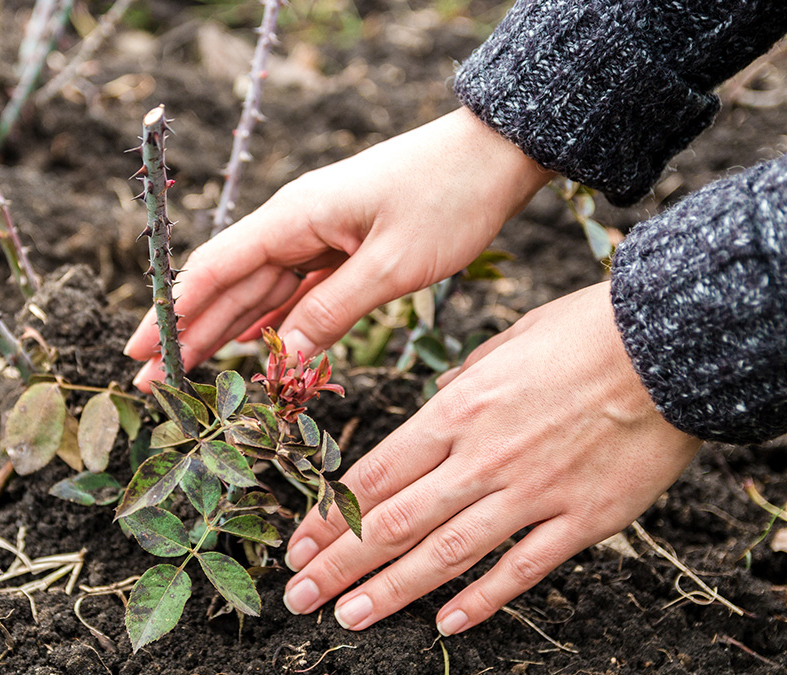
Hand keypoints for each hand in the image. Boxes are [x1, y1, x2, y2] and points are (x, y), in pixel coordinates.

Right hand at [125, 107, 552, 390]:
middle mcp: (294, 224)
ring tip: (183, 374)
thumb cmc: (448, 199)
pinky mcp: (339, 246)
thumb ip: (330, 313)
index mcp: (294, 217)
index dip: (173, 312)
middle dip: (185, 333)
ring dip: (219, 333)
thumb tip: (277, 359)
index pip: (215, 269)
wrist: (494, 154)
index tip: (139, 350)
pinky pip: (291, 291)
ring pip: (255, 292)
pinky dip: (266, 321)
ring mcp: (315, 235)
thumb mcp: (392, 265)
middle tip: (149, 381)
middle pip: (226, 285)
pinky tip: (245, 347)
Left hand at [281, 283, 702, 634]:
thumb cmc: (586, 332)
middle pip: (394, 521)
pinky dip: (482, 599)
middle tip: (298, 596)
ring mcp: (531, 492)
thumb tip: (437, 403)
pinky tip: (446, 624)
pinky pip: (522, 569)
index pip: (374, 475)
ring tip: (346, 617)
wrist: (672, 344)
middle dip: (338, 564)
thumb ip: (462, 385)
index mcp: (456, 411)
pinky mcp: (583, 519)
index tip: (296, 545)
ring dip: (389, 591)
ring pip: (445, 554)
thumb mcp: (503, 344)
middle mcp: (482, 458)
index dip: (329, 516)